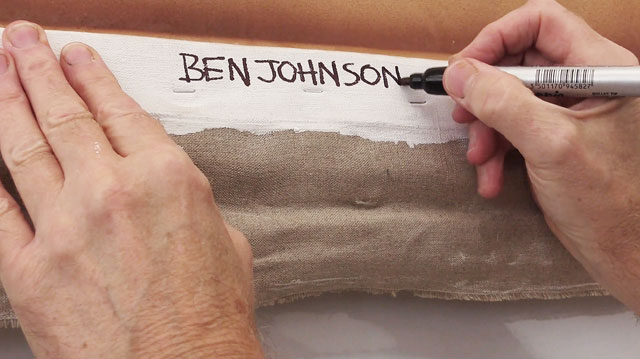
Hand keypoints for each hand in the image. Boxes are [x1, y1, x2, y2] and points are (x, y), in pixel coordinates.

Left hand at [0, 21, 261, 357]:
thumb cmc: (211, 317)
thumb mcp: (224, 241)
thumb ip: (186, 205)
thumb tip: (163, 194)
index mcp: (168, 180)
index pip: (121, 112)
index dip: (94, 78)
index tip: (77, 57)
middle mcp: (112, 193)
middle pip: (65, 117)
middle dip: (38, 71)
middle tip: (23, 44)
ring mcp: (63, 228)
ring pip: (22, 149)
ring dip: (7, 103)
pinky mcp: (28, 271)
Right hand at [443, 0, 639, 311]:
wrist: (623, 251)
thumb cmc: (609, 202)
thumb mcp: (550, 144)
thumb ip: (503, 103)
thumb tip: (461, 74)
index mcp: (601, 68)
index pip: (541, 22)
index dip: (497, 39)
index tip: (466, 70)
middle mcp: (586, 83)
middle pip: (519, 61)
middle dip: (485, 93)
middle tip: (464, 117)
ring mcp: (569, 112)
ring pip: (510, 97)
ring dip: (486, 127)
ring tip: (480, 158)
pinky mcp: (555, 137)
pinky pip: (513, 127)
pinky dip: (495, 149)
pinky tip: (492, 176)